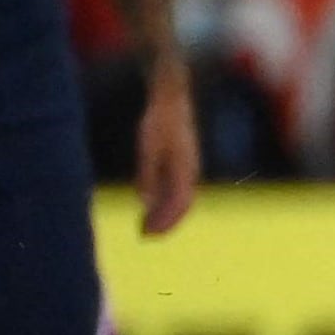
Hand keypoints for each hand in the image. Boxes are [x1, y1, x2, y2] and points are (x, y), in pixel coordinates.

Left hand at [134, 64, 201, 236]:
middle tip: (145, 235)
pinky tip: (149, 206)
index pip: (179, 203)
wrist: (172, 99)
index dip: (165, 221)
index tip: (149, 233)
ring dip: (163, 214)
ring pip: (179, 199)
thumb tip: (144, 200)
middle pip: (181, 205)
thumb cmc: (159, 120)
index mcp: (185, 168)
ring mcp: (187, 168)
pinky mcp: (181, 163)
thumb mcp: (148, 146)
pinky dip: (163, 202)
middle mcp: (190, 171)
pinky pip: (175, 189)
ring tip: (144, 226)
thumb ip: (147, 173)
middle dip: (164, 223)